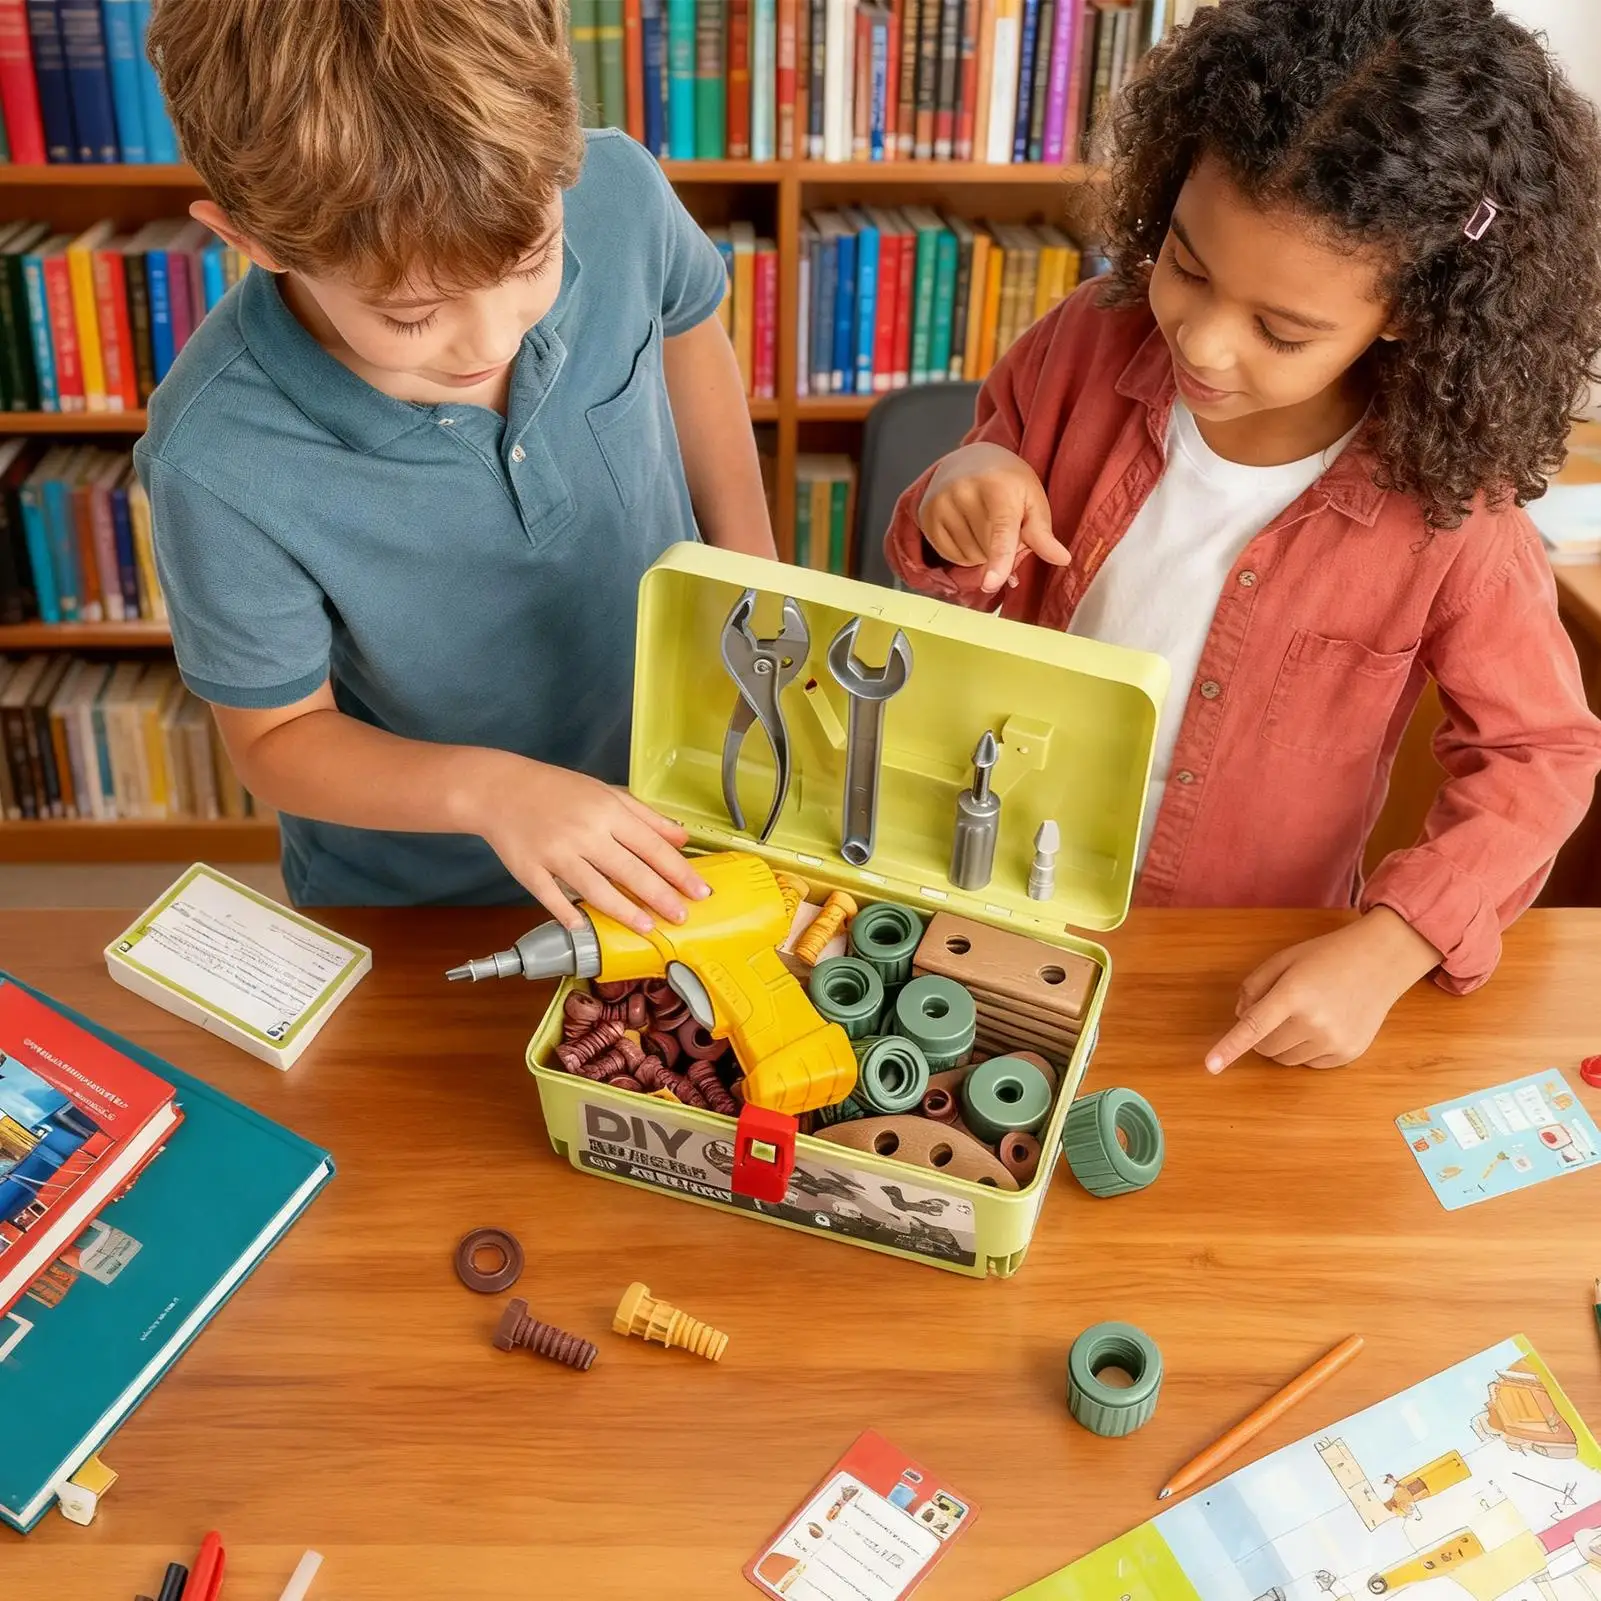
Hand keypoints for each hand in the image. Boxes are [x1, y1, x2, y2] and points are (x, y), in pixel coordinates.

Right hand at [470, 754, 709, 935]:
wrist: (500, 789)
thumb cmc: (558, 790)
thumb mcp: (606, 793)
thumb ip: (645, 817)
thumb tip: (682, 838)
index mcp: (607, 812)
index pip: (652, 846)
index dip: (678, 871)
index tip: (699, 890)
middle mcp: (584, 833)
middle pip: (630, 871)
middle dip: (660, 896)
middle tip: (681, 916)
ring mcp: (555, 853)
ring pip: (595, 889)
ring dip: (624, 911)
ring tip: (647, 927)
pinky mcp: (529, 869)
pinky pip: (551, 897)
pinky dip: (568, 913)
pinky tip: (585, 927)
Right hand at [918, 442, 1070, 593]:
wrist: (968, 459)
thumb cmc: (1007, 481)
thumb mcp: (1032, 499)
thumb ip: (1043, 532)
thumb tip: (1062, 559)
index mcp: (998, 485)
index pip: (1000, 529)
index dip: (999, 559)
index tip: (992, 584)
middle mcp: (964, 491)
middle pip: (987, 551)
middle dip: (1000, 550)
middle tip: (1002, 522)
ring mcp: (941, 503)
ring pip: (969, 558)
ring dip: (982, 553)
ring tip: (983, 523)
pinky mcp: (926, 516)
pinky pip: (951, 557)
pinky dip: (965, 552)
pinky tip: (967, 529)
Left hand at [1205, 909, 1441, 1072]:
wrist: (1380, 962)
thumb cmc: (1325, 957)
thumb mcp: (1283, 960)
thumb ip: (1254, 986)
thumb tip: (1240, 1018)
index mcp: (1293, 994)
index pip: (1254, 1027)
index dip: (1229, 1048)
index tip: (1210, 1066)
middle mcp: (1315, 1022)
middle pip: (1265, 1048)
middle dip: (1261, 1036)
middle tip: (1276, 1012)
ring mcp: (1334, 1041)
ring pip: (1285, 1060)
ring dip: (1282, 1044)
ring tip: (1303, 1016)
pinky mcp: (1348, 1054)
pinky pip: (1309, 1064)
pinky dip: (1305, 1050)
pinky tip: (1322, 1025)